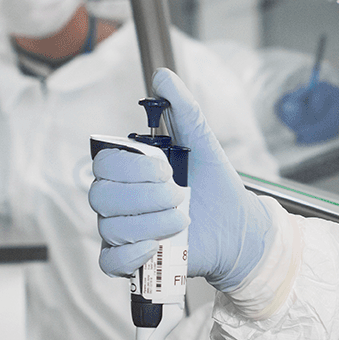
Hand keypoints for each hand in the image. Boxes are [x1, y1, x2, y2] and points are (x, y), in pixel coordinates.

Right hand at [91, 68, 273, 292]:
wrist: (237, 228)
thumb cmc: (215, 185)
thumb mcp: (203, 142)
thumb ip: (183, 109)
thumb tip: (163, 77)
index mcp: (129, 171)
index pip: (105, 164)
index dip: (133, 167)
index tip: (167, 169)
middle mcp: (119, 200)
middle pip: (101, 195)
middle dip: (144, 196)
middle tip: (178, 196)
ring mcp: (122, 231)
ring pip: (110, 227)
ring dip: (149, 223)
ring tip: (181, 220)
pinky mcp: (132, 261)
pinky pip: (110, 261)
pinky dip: (131, 255)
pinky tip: (156, 246)